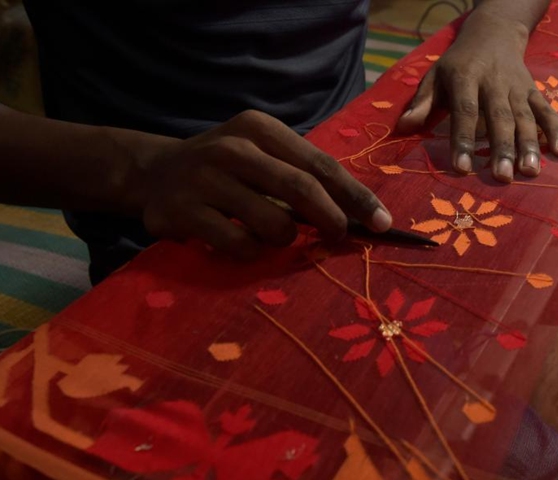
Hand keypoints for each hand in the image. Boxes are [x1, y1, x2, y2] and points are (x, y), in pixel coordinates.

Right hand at [123, 110, 391, 258]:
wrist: (152, 172)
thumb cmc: (225, 168)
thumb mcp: (261, 156)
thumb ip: (300, 176)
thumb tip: (358, 214)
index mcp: (259, 129)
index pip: (319, 164)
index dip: (355, 195)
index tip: (382, 222)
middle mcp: (232, 148)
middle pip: (301, 189)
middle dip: (332, 219)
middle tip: (342, 237)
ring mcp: (204, 179)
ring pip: (272, 223)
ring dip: (285, 239)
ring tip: (274, 235)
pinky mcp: (182, 212)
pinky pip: (239, 245)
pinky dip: (251, 252)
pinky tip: (241, 243)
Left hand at [396, 12, 557, 182]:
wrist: (494, 32)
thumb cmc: (458, 63)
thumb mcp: (435, 75)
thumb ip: (422, 102)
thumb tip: (403, 128)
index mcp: (465, 77)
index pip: (465, 111)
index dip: (462, 139)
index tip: (461, 168)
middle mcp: (494, 82)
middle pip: (499, 118)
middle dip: (502, 148)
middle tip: (502, 177)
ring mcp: (517, 87)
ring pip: (525, 118)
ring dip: (529, 145)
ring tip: (530, 172)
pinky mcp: (534, 90)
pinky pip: (546, 111)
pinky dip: (556, 131)